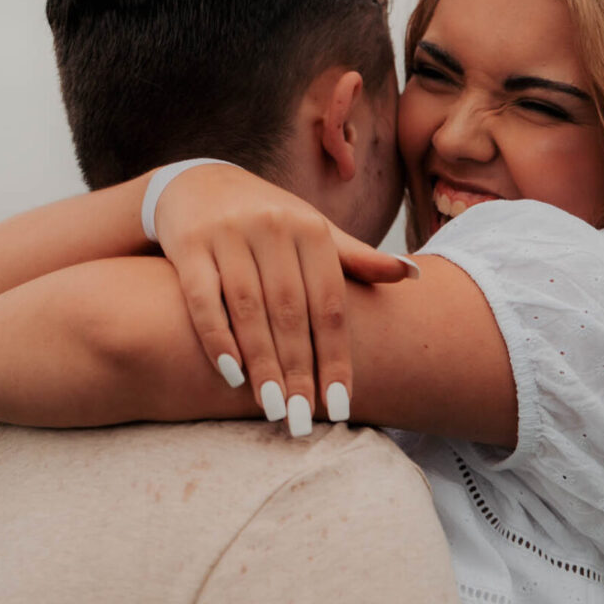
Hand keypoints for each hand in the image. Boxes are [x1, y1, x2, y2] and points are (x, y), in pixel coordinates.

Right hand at [152, 163, 417, 433]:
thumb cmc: (269, 220)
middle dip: (298, 369)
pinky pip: (204, 299)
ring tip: (271, 408)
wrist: (198, 184)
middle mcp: (272, 227)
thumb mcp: (313, 232)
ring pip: (249, 309)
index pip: (329, 304)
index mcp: (310, 229)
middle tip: (303, 419)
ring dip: (262, 362)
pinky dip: (217, 337)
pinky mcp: (189, 245)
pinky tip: (230, 374)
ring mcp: (229, 234)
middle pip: (290, 311)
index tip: (340, 404)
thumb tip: (414, 275)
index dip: (335, 355)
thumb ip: (357, 259)